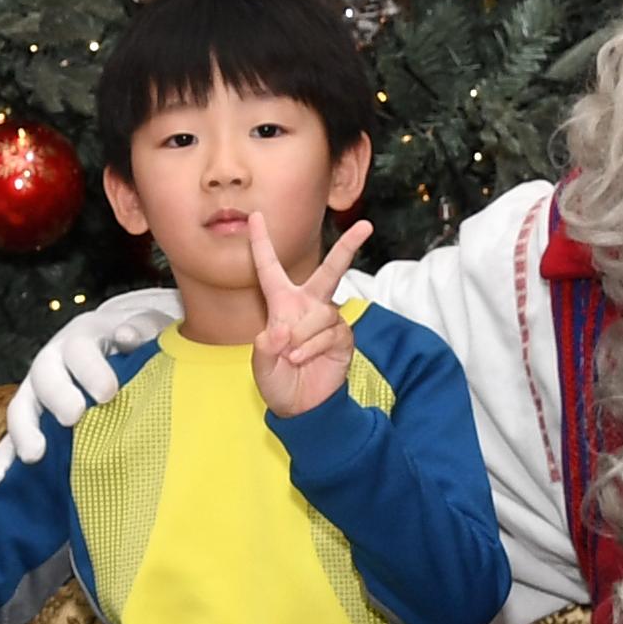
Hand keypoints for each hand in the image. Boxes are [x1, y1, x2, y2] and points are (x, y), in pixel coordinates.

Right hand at [0, 287, 178, 481]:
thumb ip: (141, 329)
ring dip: (25, 432)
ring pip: (22, 408)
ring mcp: (37, 392)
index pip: (80, 349)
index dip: (91, 369)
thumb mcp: (146, 325)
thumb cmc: (137, 341)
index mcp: (82, 338)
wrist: (118, 345)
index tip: (109, 393)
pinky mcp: (31, 421)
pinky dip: (4, 459)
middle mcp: (52, 362)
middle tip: (74, 417)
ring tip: (35, 456)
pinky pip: (11, 439)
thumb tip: (127, 337)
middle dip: (57, 397)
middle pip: (44, 375)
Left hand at [251, 221, 372, 417]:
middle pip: (330, 271)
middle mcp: (307, 306)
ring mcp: (328, 321)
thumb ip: (265, 347)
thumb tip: (282, 330)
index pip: (269, 269)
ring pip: (320, 314)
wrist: (301, 407)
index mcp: (282, 304)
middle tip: (366, 226)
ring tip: (293, 356)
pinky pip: (331, 332)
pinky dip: (314, 346)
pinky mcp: (343, 338)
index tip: (255, 216)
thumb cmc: (278, 380)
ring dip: (303, 335)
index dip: (261, 243)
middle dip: (348, 248)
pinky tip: (303, 359)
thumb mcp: (261, 365)